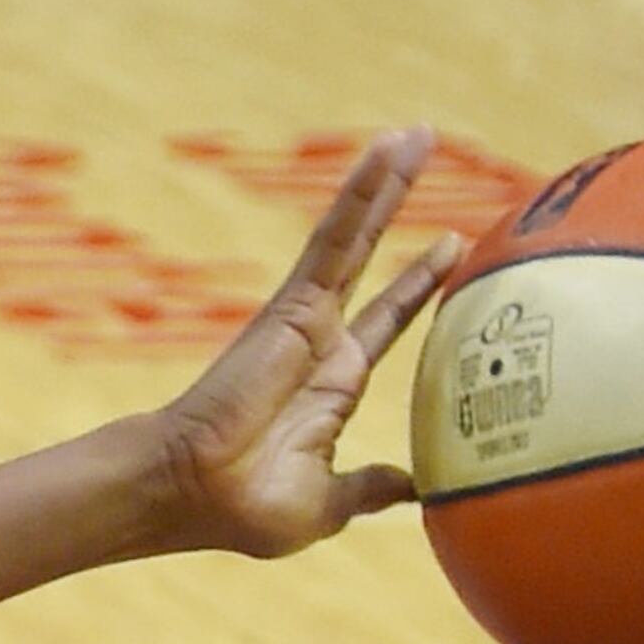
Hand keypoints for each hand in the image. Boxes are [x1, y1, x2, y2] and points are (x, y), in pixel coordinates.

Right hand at [150, 127, 459, 558]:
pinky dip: (360, 197)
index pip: (384, 321)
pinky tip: (385, 156)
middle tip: (427, 153)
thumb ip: (370, 489)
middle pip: (370, 261)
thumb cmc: (244, 510)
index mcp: (331, 386)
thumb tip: (421, 488)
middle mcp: (320, 341)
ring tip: (416, 133)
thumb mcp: (328, 503)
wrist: (193, 494)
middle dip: (398, 210)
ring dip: (384, 184)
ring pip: (353, 236)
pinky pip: (334, 241)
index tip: (450, 248)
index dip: (414, 285)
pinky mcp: (295, 306)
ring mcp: (306, 318)